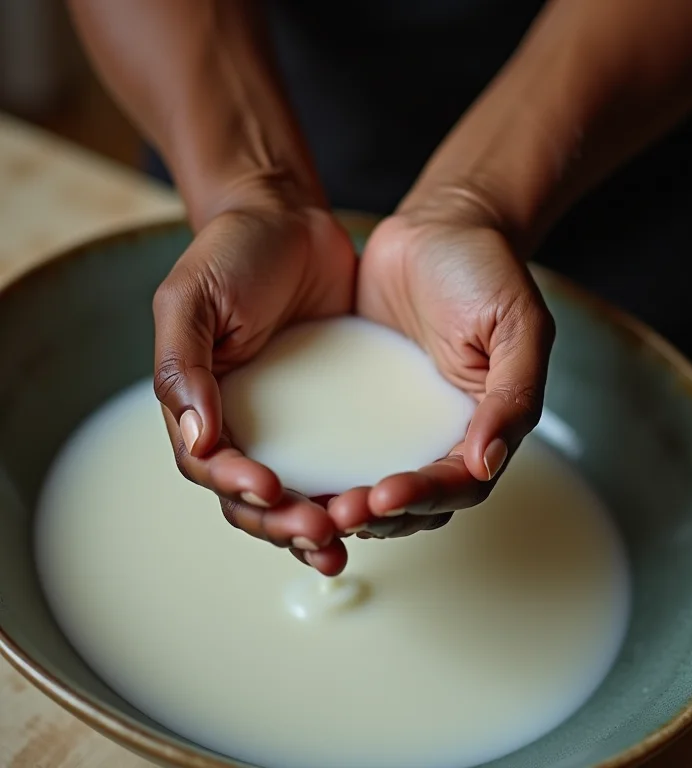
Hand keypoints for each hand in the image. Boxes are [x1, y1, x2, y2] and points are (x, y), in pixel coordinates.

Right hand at [152, 197, 355, 574]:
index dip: (234, 486)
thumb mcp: (192, 299)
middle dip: (281, 522)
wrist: (288, 220)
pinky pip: (337, 462)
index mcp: (200, 404)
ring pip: (295, 494)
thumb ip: (183, 367)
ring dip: (313, 526)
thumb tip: (196, 440)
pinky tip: (372, 510)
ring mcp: (288, 423)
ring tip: (343, 546)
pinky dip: (348, 491)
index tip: (268, 488)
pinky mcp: (332, 412)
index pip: (210, 465)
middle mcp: (242, 423)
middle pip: (252, 498)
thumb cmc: (231, 254)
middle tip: (319, 533)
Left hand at [328, 209, 554, 538]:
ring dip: (344, 504)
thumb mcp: (519, 326)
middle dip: (376, 515)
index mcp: (483, 427)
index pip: (458, 484)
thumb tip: (486, 462)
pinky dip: (320, 467)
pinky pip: (338, 446)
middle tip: (338, 514)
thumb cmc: (486, 271)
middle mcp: (439, 435)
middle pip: (412, 503)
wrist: (438, 227)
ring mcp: (395, 423)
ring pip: (371, 487)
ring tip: (309, 507)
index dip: (423, 499)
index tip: (384, 496)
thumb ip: (513, 396)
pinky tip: (290, 474)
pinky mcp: (357, 404)